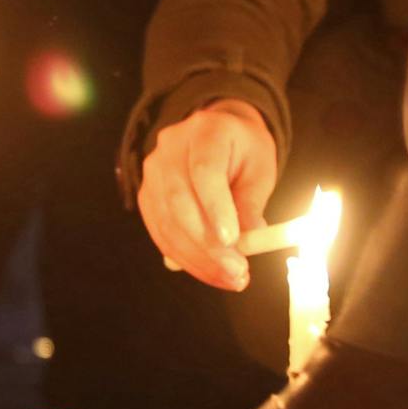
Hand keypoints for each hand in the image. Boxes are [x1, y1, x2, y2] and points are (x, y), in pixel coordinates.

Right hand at [138, 99, 276, 290]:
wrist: (218, 135)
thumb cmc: (244, 152)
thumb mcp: (260, 170)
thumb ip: (252, 202)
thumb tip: (249, 240)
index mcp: (206, 131)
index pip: (204, 169)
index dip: (215, 206)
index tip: (232, 240)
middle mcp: (171, 147)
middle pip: (179, 200)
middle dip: (207, 245)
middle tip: (236, 272)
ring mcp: (153, 171)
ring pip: (167, 222)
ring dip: (196, 258)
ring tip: (228, 278)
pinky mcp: (147, 195)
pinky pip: (160, 232)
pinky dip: (184, 257)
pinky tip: (208, 271)